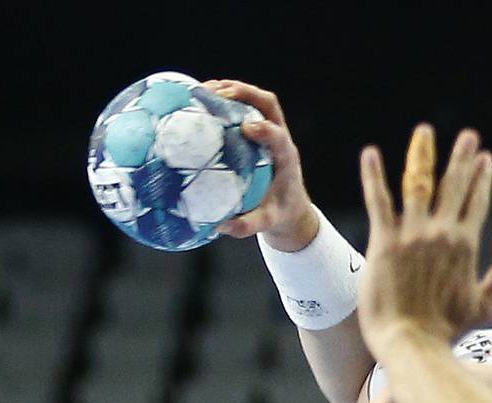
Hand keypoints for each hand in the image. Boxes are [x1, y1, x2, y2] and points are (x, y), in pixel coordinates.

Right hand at [202, 80, 316, 248]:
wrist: (291, 209)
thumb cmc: (279, 215)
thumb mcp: (267, 222)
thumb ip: (248, 225)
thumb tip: (220, 225)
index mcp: (285, 159)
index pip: (279, 137)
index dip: (266, 129)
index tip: (246, 128)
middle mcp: (279, 139)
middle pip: (268, 104)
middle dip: (244, 93)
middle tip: (216, 92)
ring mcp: (270, 131)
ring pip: (256, 100)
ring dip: (232, 89)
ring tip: (204, 88)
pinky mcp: (259, 131)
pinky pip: (244, 107)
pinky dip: (225, 100)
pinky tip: (201, 100)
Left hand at [357, 124, 491, 357]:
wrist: (411, 344)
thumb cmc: (445, 330)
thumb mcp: (483, 304)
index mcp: (464, 247)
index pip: (476, 203)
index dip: (482, 179)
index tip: (486, 157)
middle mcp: (440, 234)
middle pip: (453, 186)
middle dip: (462, 158)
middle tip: (468, 136)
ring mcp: (411, 236)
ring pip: (418, 184)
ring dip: (423, 154)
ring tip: (426, 131)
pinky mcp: (384, 242)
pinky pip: (379, 201)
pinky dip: (374, 177)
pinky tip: (371, 154)